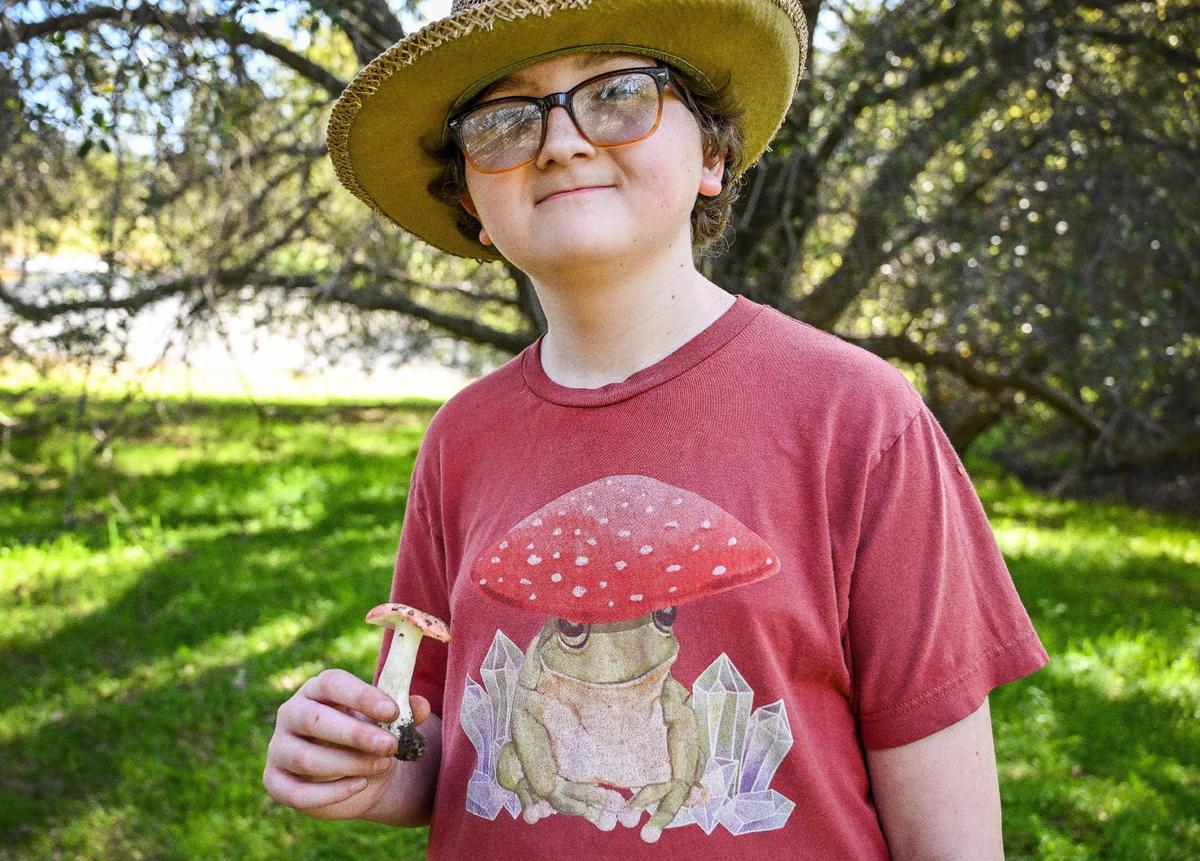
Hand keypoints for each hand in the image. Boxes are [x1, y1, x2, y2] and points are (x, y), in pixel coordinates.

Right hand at [263, 668, 431, 819]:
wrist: (360, 774)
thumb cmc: (372, 736)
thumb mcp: (389, 723)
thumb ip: (406, 712)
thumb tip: (420, 705)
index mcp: (318, 689)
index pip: (332, 683)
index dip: (362, 696)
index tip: (393, 712)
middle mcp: (291, 713)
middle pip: (314, 719)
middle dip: (356, 734)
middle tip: (391, 746)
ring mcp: (279, 748)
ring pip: (306, 758)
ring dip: (349, 764)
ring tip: (382, 765)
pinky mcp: (275, 781)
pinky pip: (297, 793)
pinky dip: (331, 793)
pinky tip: (360, 785)